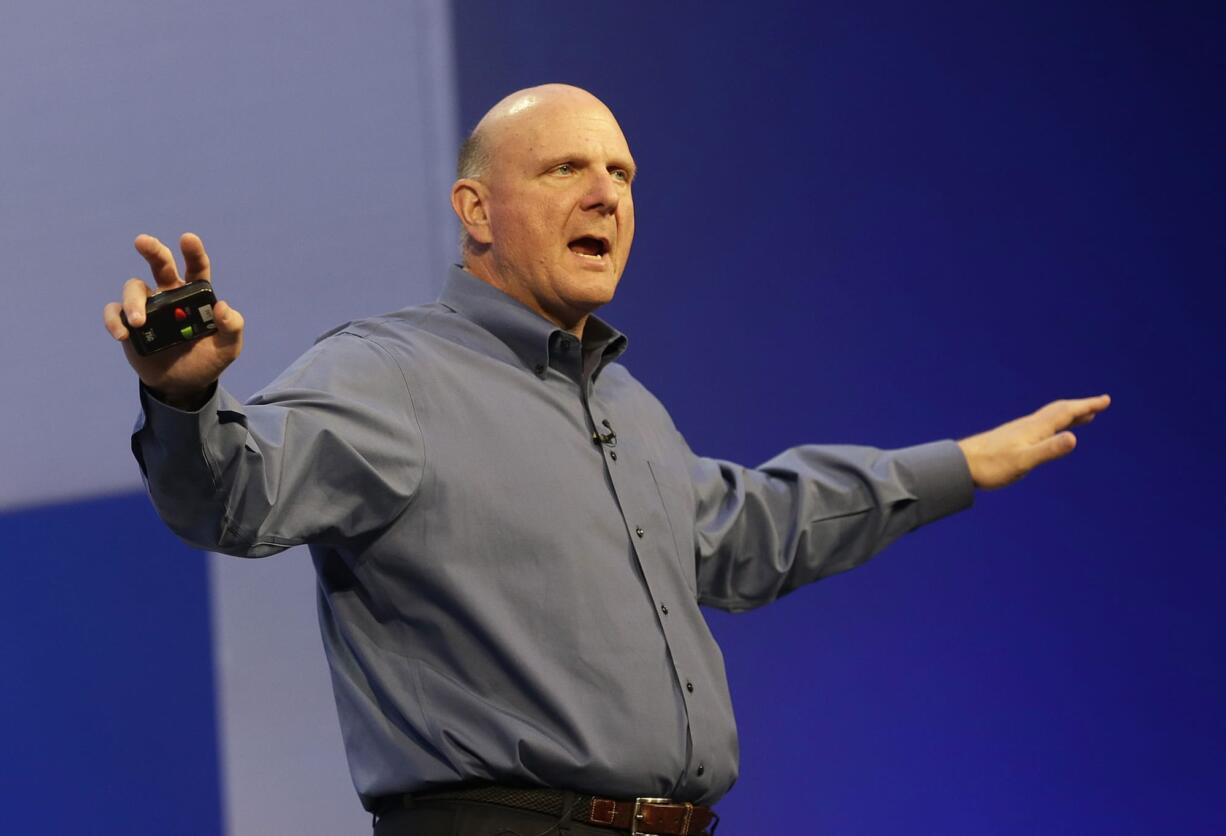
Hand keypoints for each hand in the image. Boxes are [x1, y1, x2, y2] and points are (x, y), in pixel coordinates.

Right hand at [102, 233, 243, 408]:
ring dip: (133, 301)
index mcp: (196, 295)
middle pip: (160, 264)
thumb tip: (223, 307)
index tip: (188, 238)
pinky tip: (122, 334)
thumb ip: (232, 327)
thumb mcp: (228, 348)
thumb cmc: (207, 360)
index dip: (193, 251)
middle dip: (152, 250)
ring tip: (139, 323)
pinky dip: (115, 319)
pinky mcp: (129, 324)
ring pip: (134, 288)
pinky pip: (115, 313)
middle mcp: (170, 295)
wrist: (183, 385)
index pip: (196, 268)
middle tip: (142, 241)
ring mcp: (148, 307)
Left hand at [957, 395, 1110, 489]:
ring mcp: (1019, 431)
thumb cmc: (991, 466)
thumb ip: (1049, 450)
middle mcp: (1028, 425)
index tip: (1105, 400)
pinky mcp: (1012, 438)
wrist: (961, 464)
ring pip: (1050, 418)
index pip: (1066, 412)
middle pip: (1059, 411)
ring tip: (1083, 415)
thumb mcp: (1024, 461)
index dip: (1086, 406)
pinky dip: (1054, 424)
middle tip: (1100, 403)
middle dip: (1081, 407)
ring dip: (1069, 414)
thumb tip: (1074, 438)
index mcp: (1035, 428)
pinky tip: (1049, 432)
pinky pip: (1040, 426)